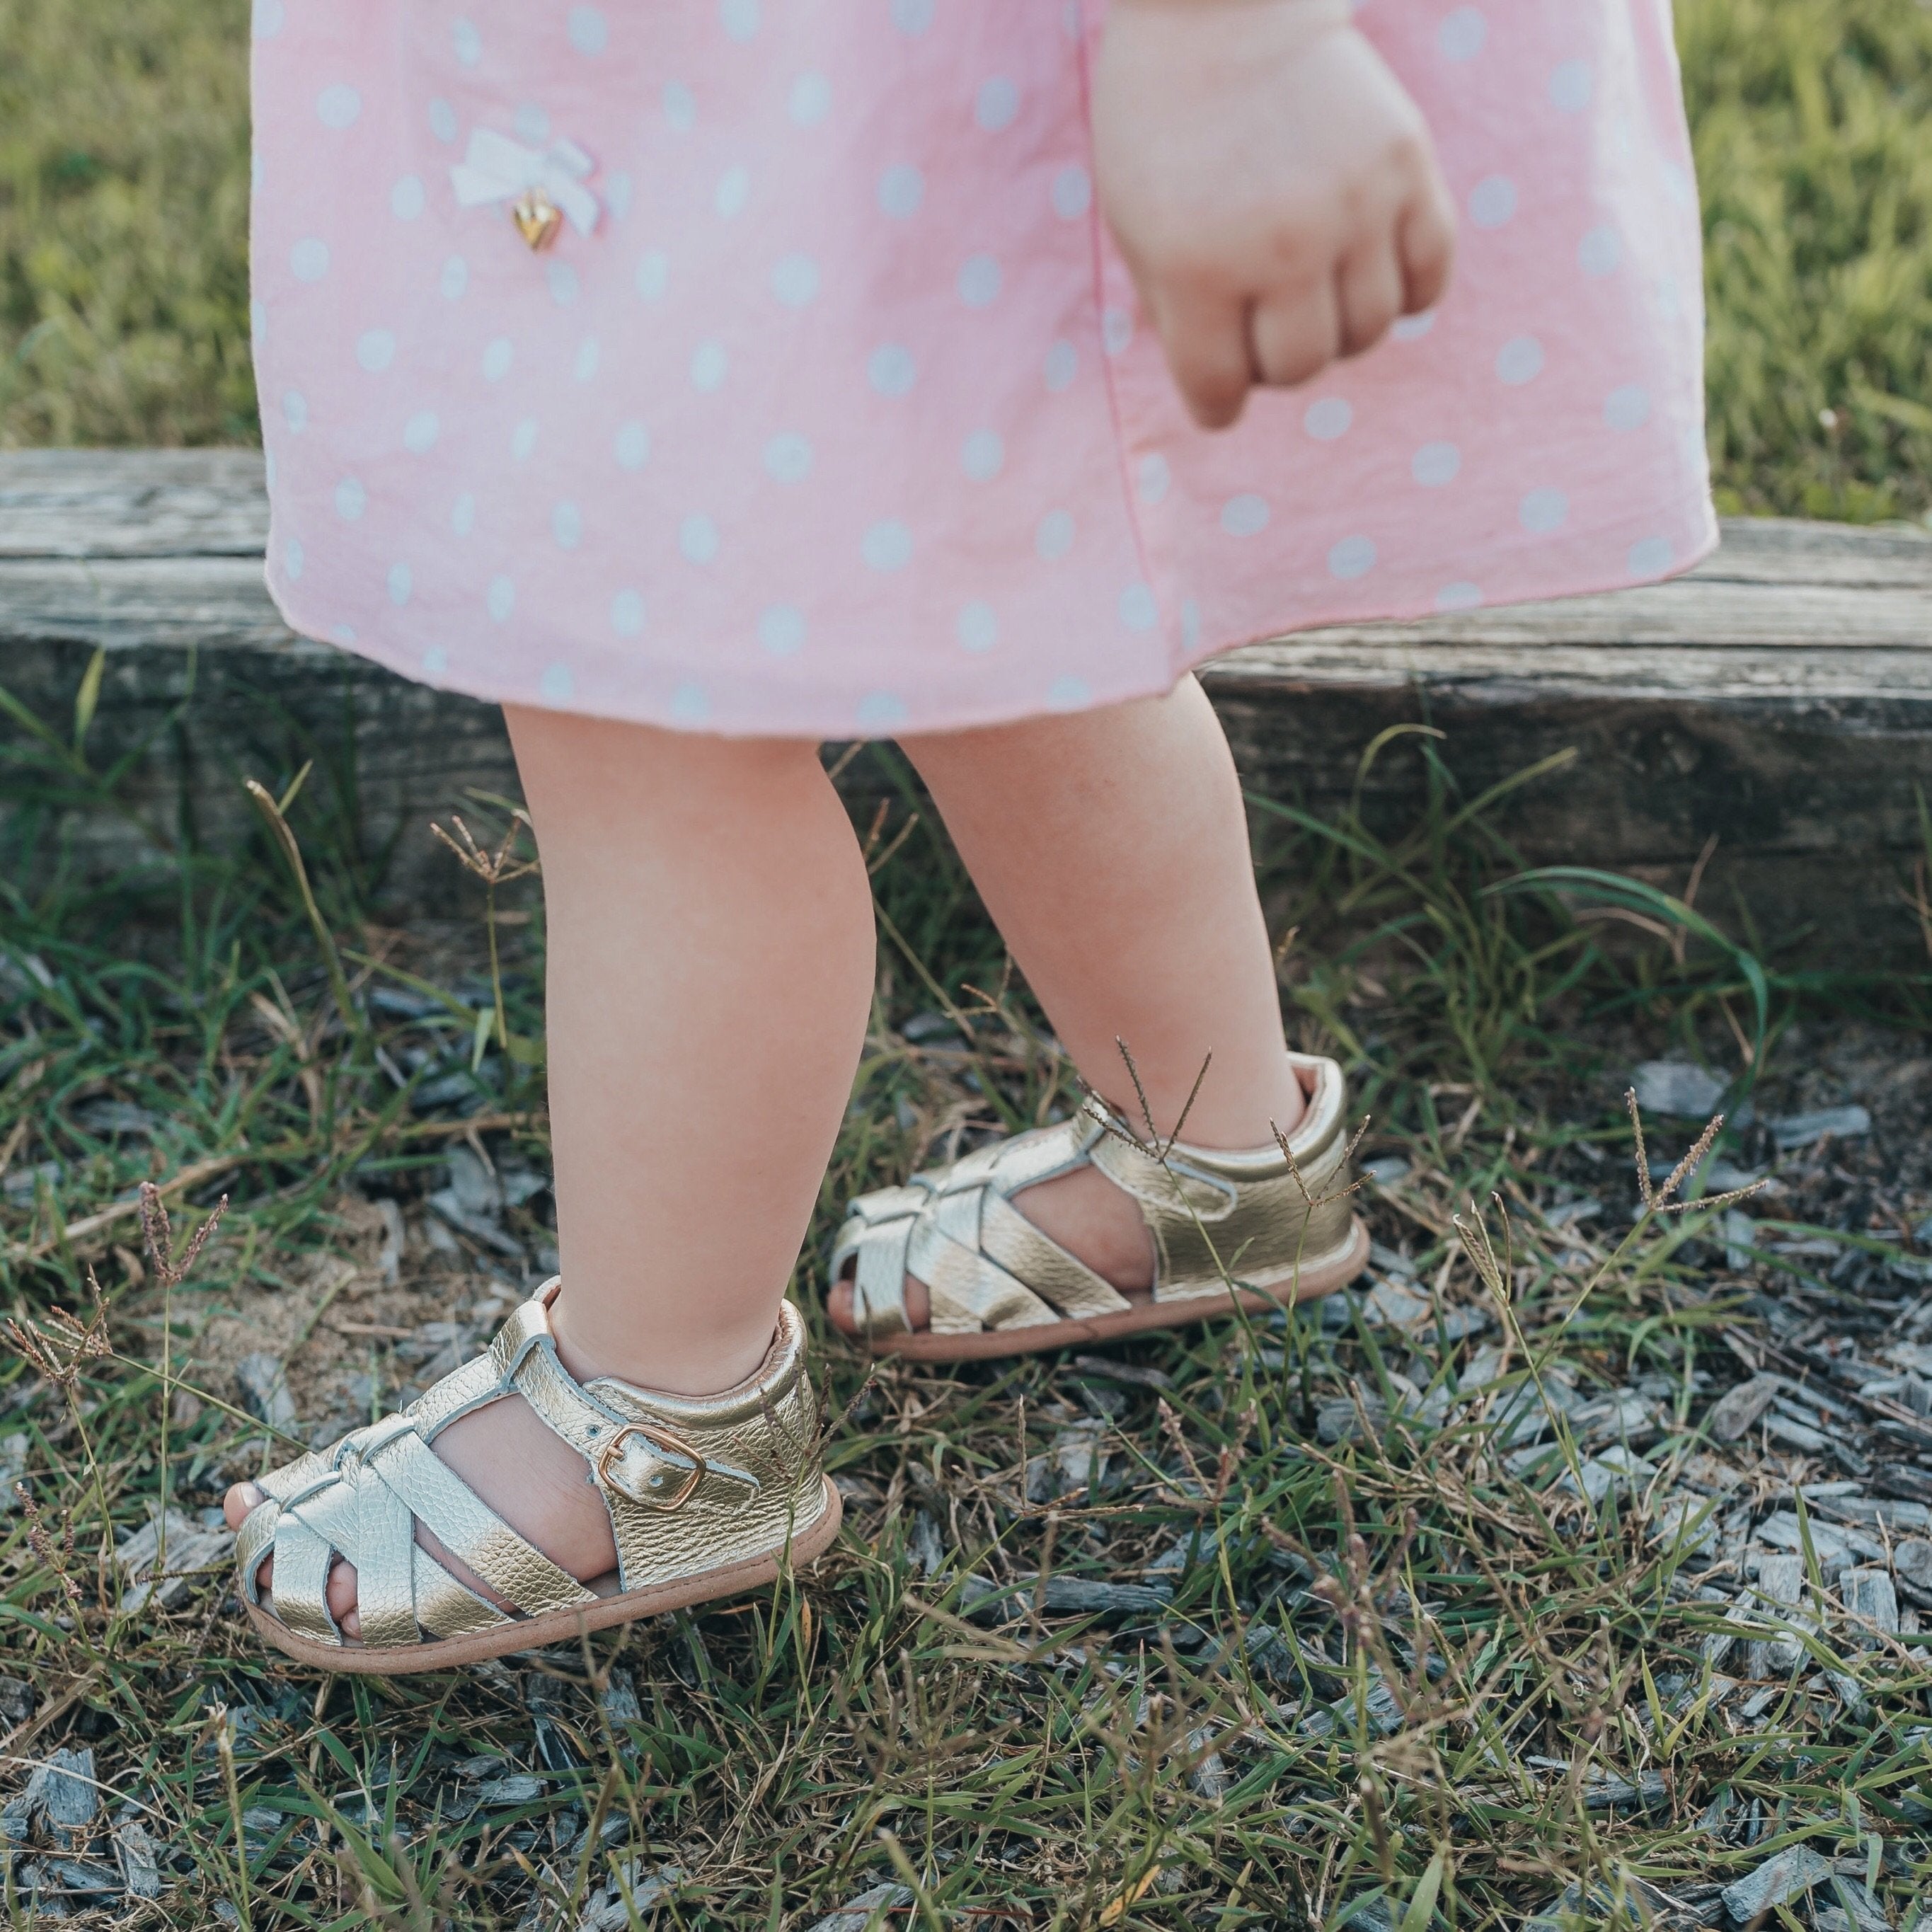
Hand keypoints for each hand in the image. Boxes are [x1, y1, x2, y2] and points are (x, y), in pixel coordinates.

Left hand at [1092, 0, 1456, 427]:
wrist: (1222, 1)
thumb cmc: (1164, 123)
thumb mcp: (1136, 227)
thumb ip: (1174, 313)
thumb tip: (1228, 386)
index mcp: (1197, 267)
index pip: (1219, 391)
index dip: (1216, 401)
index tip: (1218, 388)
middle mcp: (1280, 244)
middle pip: (1302, 368)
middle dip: (1276, 361)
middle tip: (1261, 323)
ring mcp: (1352, 203)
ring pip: (1368, 331)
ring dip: (1338, 327)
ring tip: (1311, 290)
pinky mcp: (1407, 164)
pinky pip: (1429, 276)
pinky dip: (1405, 293)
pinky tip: (1369, 274)